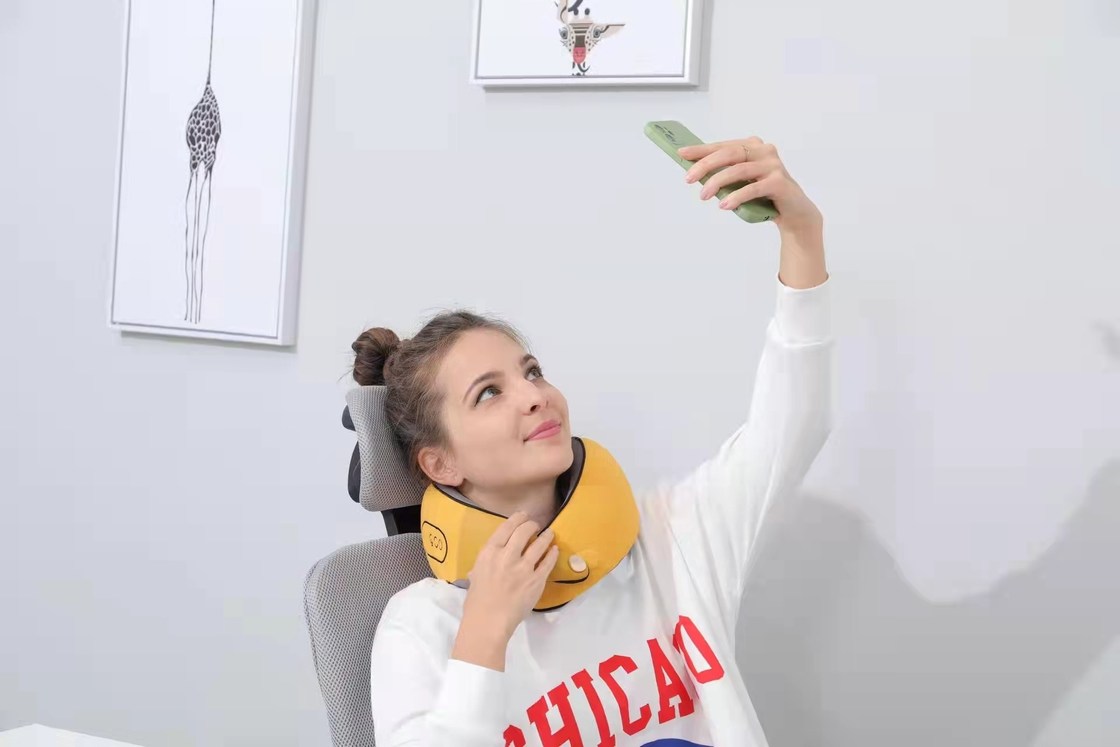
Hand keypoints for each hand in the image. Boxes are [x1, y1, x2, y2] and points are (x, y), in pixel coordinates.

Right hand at [462, 512, 558, 640]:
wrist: (488, 622)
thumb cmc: (477, 602)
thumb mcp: (475, 576)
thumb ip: (484, 565)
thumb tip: (488, 563)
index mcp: (489, 552)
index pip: (506, 527)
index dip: (517, 518)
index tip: (523, 516)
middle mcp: (507, 555)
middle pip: (524, 531)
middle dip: (532, 525)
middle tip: (536, 526)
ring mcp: (524, 568)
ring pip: (540, 544)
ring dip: (546, 536)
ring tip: (550, 534)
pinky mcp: (536, 580)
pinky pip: (548, 562)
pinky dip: (552, 553)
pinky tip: (554, 550)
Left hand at [679, 136, 823, 238]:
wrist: (793, 212)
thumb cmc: (763, 196)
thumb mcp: (741, 183)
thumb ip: (725, 174)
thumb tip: (695, 174)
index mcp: (753, 146)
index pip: (722, 146)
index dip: (701, 150)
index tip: (681, 154)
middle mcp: (764, 151)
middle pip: (729, 154)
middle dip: (705, 166)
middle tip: (688, 179)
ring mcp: (774, 165)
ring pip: (739, 170)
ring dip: (717, 183)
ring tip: (704, 196)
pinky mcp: (780, 182)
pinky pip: (753, 188)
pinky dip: (736, 197)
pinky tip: (724, 205)